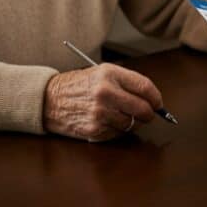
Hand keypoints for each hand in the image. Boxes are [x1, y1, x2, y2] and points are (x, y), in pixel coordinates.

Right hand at [43, 64, 162, 141]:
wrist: (49, 99)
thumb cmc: (78, 86)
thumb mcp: (101, 72)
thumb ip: (127, 82)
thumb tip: (152, 99)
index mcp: (110, 74)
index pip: (145, 87)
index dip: (156, 98)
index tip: (158, 103)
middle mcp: (106, 92)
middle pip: (143, 109)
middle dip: (149, 114)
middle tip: (148, 114)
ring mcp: (100, 112)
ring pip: (132, 124)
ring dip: (131, 123)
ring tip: (119, 115)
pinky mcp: (94, 129)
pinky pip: (117, 134)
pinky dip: (116, 130)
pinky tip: (106, 121)